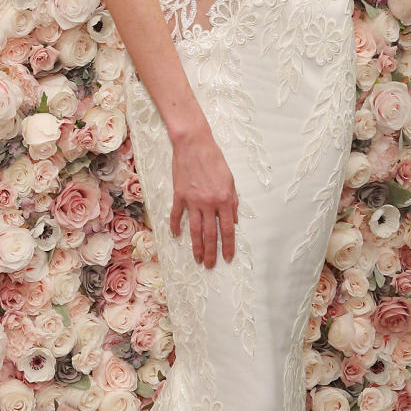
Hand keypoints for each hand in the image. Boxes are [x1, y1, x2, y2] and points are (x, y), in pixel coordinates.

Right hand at [170, 126, 237, 268]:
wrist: (194, 144)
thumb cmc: (214, 160)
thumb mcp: (230, 180)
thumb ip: (233, 201)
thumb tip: (234, 221)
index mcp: (224, 200)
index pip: (228, 229)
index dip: (228, 246)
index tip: (228, 258)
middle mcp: (209, 203)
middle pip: (211, 234)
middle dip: (211, 252)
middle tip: (210, 266)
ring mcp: (193, 201)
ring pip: (195, 230)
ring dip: (197, 246)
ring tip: (197, 259)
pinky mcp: (179, 195)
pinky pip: (177, 215)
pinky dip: (176, 226)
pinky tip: (176, 236)